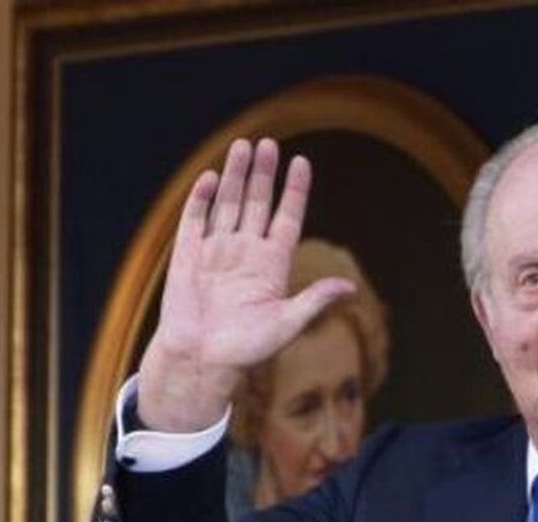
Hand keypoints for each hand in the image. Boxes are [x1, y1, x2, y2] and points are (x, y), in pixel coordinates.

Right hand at [137, 138, 353, 431]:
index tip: (302, 162)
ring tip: (244, 146)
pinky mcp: (188, 256)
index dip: (295, 191)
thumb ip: (314, 301)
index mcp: (272, 265)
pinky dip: (203, 199)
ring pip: (229, 204)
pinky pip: (196, 220)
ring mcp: (217, 250)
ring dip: (236, 176)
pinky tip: (213, 177)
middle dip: (263, 174)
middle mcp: (246, 252)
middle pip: (257, 203)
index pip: (287, 217)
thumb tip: (349, 288)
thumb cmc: (246, 349)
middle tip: (269, 143)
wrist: (201, 362)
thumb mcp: (287, 324)